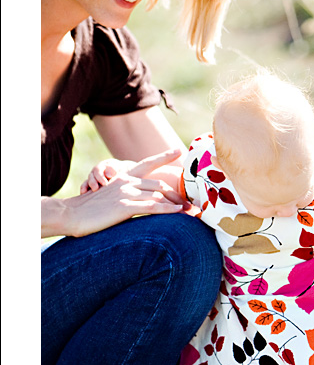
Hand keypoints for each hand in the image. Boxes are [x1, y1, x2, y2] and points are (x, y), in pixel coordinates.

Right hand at [57, 150, 189, 236]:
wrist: (72, 214)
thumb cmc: (90, 208)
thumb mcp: (109, 196)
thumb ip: (126, 194)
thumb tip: (141, 200)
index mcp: (123, 176)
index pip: (147, 163)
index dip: (164, 156)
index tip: (179, 151)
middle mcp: (127, 181)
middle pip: (159, 185)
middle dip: (177, 194)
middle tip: (190, 202)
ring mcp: (126, 193)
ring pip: (158, 195)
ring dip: (176, 203)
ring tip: (188, 211)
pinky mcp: (125, 207)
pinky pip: (152, 207)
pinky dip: (167, 210)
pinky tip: (178, 212)